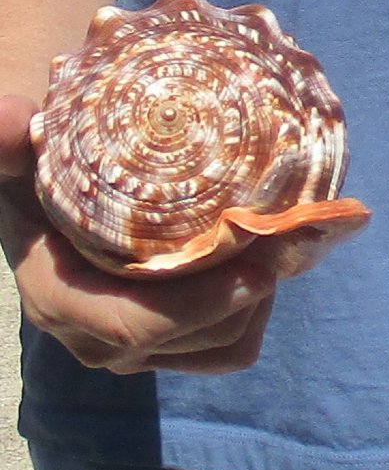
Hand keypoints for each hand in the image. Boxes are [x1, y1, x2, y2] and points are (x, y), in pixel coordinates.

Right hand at [0, 95, 276, 374]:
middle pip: (196, 338)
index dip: (198, 304)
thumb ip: (7, 144)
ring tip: (275, 247)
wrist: (63, 209)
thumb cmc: (46, 181)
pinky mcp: (175, 350)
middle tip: (281, 240)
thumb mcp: (18, 160)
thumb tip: (8, 119)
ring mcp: (143, 350)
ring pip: (224, 345)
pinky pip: (231, 350)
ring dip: (258, 300)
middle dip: (246, 294)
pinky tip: (261, 268)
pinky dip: (256, 315)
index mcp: (60, 301)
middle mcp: (100, 339)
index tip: (256, 268)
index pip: (132, 324)